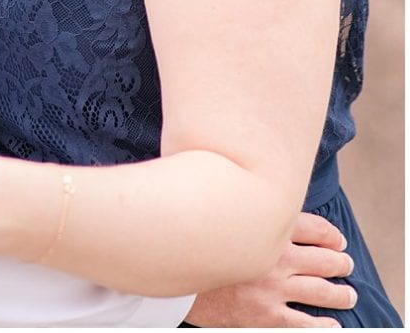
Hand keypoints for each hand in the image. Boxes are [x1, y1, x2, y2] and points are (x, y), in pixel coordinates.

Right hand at [186, 212, 355, 326]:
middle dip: (339, 263)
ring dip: (341, 293)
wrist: (169, 276)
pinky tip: (331, 325)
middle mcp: (275, 258)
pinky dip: (323, 326)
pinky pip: (305, 325)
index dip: (331, 235)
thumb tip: (249, 196)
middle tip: (344, 264)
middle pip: (325, 260)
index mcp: (264, 229)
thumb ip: (238, 208)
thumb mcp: (214, 215)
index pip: (314, 228)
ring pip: (323, 292)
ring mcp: (273, 288)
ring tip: (347, 294)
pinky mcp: (266, 315)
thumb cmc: (188, 241)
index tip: (337, 240)